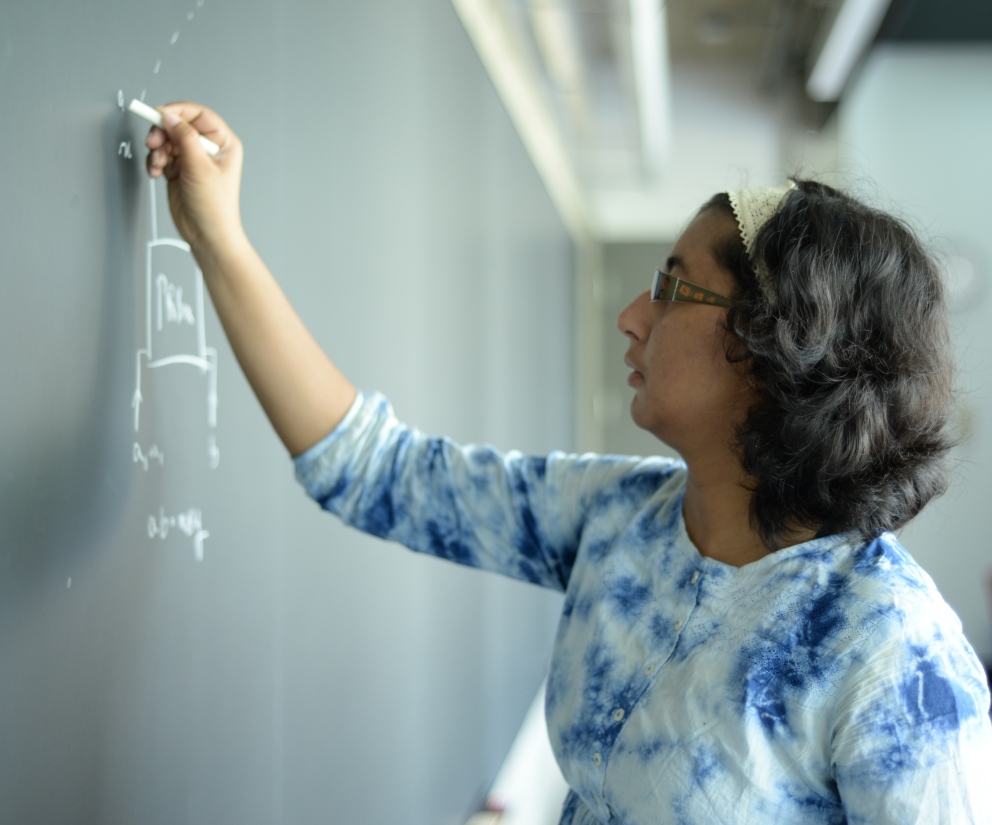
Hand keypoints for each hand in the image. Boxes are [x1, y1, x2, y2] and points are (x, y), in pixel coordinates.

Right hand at [145, 102, 244, 258]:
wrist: (206, 234)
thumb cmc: (215, 207)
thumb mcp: (199, 167)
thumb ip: (184, 138)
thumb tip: (171, 117)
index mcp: (224, 143)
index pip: (198, 114)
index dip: (177, 111)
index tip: (159, 115)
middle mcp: (208, 149)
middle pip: (178, 125)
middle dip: (162, 133)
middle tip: (153, 142)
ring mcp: (193, 159)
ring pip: (167, 140)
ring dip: (157, 150)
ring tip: (158, 164)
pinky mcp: (179, 170)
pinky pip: (161, 155)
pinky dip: (155, 161)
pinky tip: (156, 172)